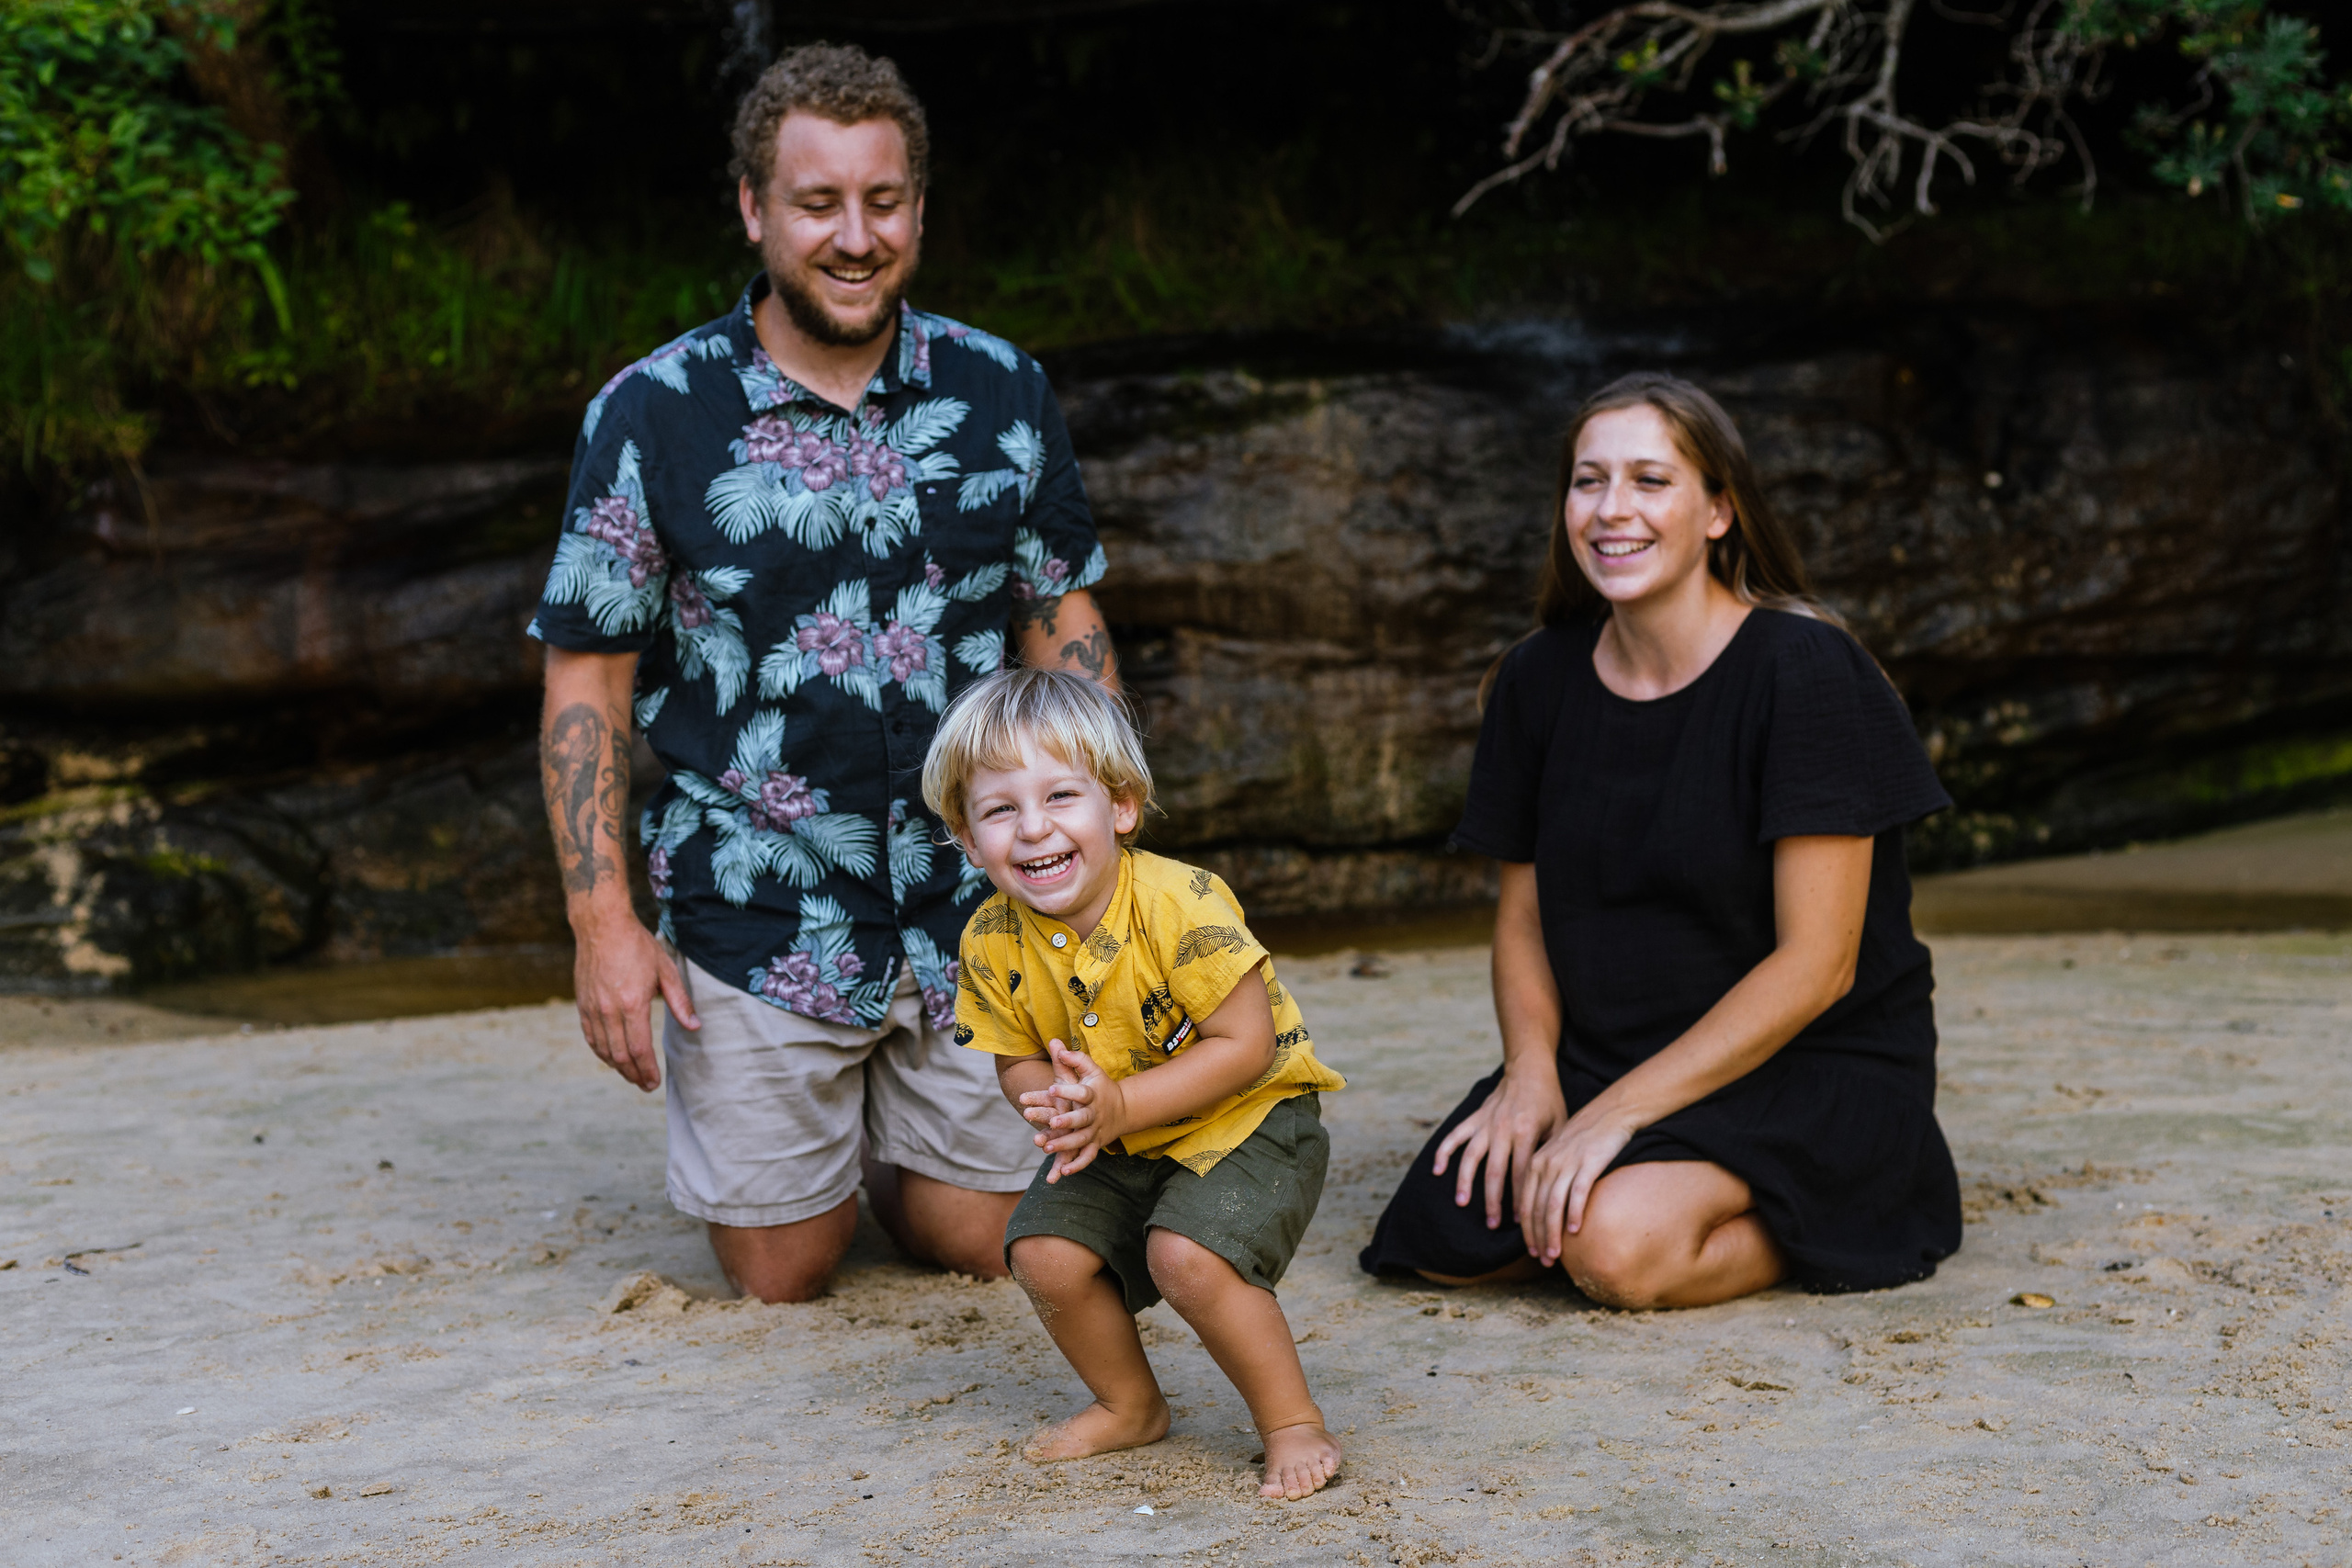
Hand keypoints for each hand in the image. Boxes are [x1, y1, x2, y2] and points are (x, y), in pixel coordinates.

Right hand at [572, 910, 698, 1092]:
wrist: (601, 926)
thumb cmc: (637, 945)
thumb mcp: (666, 970)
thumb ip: (680, 1001)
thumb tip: (694, 1026)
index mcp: (632, 1003)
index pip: (639, 1048)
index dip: (647, 1069)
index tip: (654, 1082)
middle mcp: (609, 1010)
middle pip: (620, 1055)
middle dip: (634, 1074)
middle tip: (645, 1085)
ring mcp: (592, 1008)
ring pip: (603, 1050)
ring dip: (618, 1067)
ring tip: (632, 1075)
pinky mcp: (582, 1004)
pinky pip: (590, 1037)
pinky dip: (601, 1052)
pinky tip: (611, 1058)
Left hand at [1018, 1039, 1128, 1181]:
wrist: (1124, 1109)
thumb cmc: (1102, 1087)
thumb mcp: (1092, 1070)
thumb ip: (1075, 1059)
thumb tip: (1057, 1045)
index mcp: (1093, 1095)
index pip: (1081, 1092)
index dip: (1067, 1090)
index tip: (1051, 1088)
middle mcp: (1095, 1114)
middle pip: (1082, 1119)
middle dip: (1068, 1122)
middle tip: (1052, 1122)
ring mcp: (1096, 1131)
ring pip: (1081, 1140)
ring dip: (1065, 1145)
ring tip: (1046, 1148)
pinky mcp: (1096, 1145)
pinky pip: (1088, 1157)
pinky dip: (1077, 1165)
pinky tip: (1063, 1171)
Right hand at [1429, 1059, 1566, 1229]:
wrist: (1530, 1070)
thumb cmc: (1549, 1101)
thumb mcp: (1560, 1126)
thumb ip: (1552, 1154)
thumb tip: (1551, 1188)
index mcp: (1526, 1132)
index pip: (1521, 1173)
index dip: (1520, 1198)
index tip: (1520, 1220)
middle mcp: (1502, 1129)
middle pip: (1494, 1171)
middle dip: (1492, 1200)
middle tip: (1492, 1223)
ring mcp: (1485, 1123)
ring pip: (1470, 1157)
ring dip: (1464, 1181)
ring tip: (1461, 1202)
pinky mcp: (1474, 1117)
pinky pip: (1455, 1136)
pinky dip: (1444, 1152)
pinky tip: (1437, 1171)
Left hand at [1517, 1106, 1637, 1265]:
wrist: (1609, 1113)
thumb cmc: (1584, 1139)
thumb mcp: (1557, 1156)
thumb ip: (1548, 1179)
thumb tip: (1543, 1213)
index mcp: (1536, 1163)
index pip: (1525, 1203)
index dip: (1527, 1231)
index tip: (1532, 1252)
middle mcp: (1546, 1164)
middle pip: (1536, 1208)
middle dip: (1538, 1238)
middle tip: (1543, 1260)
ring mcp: (1566, 1164)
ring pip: (1553, 1205)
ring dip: (1552, 1233)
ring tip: (1555, 1254)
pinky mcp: (1588, 1163)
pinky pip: (1578, 1192)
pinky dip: (1575, 1213)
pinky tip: (1576, 1231)